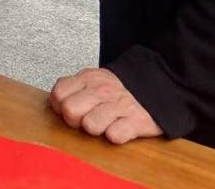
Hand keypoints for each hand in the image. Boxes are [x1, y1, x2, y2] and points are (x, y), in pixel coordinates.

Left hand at [49, 68, 163, 143]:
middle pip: (70, 111)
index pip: (58, 94)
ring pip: (90, 125)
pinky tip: (120, 128)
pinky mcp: (136, 122)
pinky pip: (114, 136)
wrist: (158, 88)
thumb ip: (74, 87)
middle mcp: (103, 90)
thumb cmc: (120, 90)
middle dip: (75, 121)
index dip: (60, 107)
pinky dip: (115, 135)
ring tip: (105, 123)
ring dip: (96, 129)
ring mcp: (120, 105)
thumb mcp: (94, 80)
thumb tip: (56, 102)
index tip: (71, 110)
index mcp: (89, 78)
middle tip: (87, 119)